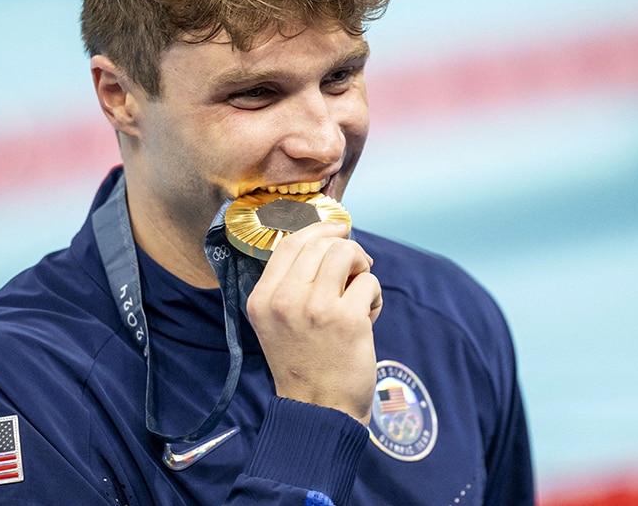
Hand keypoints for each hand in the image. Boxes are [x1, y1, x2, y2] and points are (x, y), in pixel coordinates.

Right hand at [246, 220, 382, 424]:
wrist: (319, 409)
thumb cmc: (304, 363)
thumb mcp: (276, 321)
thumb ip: (290, 283)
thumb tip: (326, 239)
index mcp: (263, 298)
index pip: (290, 243)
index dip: (319, 228)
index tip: (338, 228)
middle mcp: (285, 300)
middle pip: (322, 243)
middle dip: (347, 249)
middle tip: (356, 270)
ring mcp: (316, 308)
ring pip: (346, 253)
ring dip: (361, 267)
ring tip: (360, 292)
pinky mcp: (347, 319)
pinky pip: (369, 281)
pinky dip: (374, 295)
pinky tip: (368, 315)